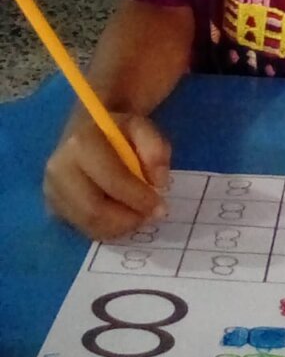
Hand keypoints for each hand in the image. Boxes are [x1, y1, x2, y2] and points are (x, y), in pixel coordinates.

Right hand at [44, 112, 169, 240]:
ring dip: (118, 227)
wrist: (87, 131)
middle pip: (93, 210)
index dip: (138, 197)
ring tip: (138, 217)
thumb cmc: (118, 132)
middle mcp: (59, 169)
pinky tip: (121, 218)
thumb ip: (155, 147)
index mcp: (81, 143)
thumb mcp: (141, 127)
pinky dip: (106, 229)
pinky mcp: (52, 207)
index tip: (160, 206)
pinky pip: (82, 228)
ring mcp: (52, 191)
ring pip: (87, 224)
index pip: (111, 179)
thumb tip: (160, 181)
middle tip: (149, 217)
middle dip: (127, 218)